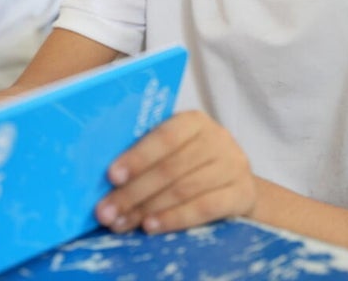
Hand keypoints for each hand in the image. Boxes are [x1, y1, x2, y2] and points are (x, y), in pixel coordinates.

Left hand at [94, 110, 256, 234]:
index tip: (111, 176)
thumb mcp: (173, 150)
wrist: (236, 184)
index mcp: (194, 121)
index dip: (137, 157)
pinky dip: (175, 219)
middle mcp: (217, 138)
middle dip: (133, 192)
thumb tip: (105, 179)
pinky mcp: (242, 194)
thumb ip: (146, 156)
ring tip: (122, 222)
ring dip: (148, 209)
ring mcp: (234, 166)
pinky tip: (152, 226)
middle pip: (170, 168)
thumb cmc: (191, 164)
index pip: (164, 136)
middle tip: (106, 212)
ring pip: (185, 189)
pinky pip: (205, 208)